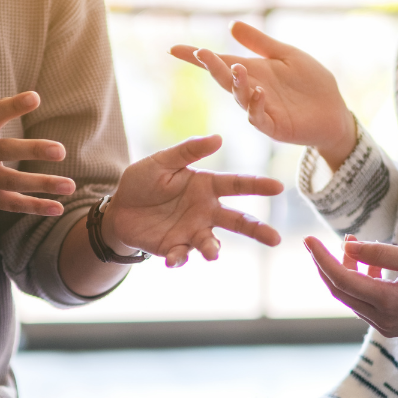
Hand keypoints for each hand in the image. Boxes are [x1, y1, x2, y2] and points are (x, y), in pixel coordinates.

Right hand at [0, 92, 75, 240]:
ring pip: (13, 182)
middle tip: (59, 150)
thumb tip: (21, 103)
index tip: (35, 97)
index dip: (13, 105)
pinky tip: (57, 208)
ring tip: (70, 185)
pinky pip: (12, 203)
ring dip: (43, 184)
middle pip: (6, 150)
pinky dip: (34, 206)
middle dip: (32, 150)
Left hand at [102, 134, 282, 267]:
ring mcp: (192, 231)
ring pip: (212, 243)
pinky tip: (172, 259)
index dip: (258, 185)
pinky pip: (182, 255)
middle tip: (276, 239)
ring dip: (213, 249)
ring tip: (213, 254)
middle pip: (238, 221)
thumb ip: (188, 151)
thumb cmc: (143, 181)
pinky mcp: (176, 248)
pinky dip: (179, 258)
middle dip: (258, 230)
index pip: (237, 185)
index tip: (278, 187)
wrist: (119, 209)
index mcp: (207, 186)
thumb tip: (218, 138)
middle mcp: (206, 211)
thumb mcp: (162, 161)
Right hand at [170, 21, 357, 170]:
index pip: (220, 63)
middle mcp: (251, 91)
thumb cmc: (311, 83)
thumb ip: (260, 43)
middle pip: (225, 79)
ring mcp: (261, 110)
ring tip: (237, 68)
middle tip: (201, 53)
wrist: (334, 111)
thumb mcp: (286, 55)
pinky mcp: (274, 127)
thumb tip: (232, 25)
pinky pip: (259, 118)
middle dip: (212, 67)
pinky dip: (256, 106)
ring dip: (236, 84)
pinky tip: (259, 92)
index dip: (196, 58)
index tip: (174, 49)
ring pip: (240, 98)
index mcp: (252, 72)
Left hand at [304, 234, 397, 336]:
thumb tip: (347, 246)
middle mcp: (380, 319)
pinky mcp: (387, 325)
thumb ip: (380, 253)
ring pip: (349, 296)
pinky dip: (358, 282)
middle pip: (339, 290)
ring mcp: (383, 325)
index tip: (308, 239)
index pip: (341, 279)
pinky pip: (362, 302)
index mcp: (388, 302)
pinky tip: (368, 264)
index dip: (321, 258)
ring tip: (352, 244)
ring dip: (345, 271)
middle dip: (326, 264)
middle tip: (318, 242)